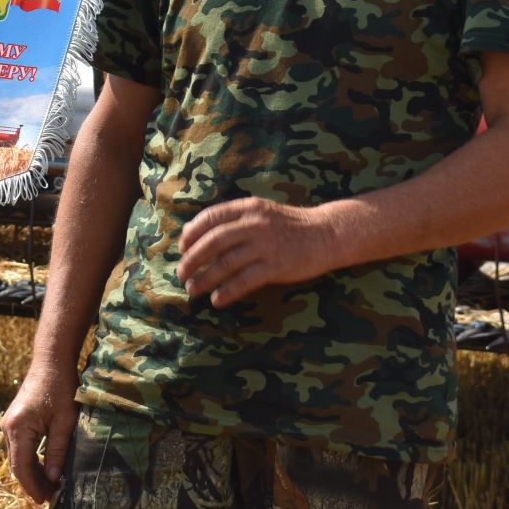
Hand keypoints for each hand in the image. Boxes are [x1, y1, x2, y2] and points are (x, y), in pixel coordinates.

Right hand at [0, 366, 76, 502]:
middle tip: (52, 498)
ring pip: (18, 457)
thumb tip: (54, 479)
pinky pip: (20, 447)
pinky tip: (46, 467)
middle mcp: (8, 428)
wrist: (50, 361)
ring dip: (32, 473)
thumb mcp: (65, 422)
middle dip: (33, 483)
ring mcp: (9, 424)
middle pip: (17, 465)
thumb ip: (57, 451)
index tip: (46, 502)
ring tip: (51, 486)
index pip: (22, 468)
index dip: (33, 487)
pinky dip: (31, 460)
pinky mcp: (14, 420)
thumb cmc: (61, 388)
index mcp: (18, 429)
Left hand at [176, 198, 340, 306]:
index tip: (182, 248)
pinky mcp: (276, 266)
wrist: (327, 234)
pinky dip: (227, 292)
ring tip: (193, 290)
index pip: (209, 218)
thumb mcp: (262, 212)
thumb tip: (201, 237)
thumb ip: (236, 220)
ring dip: (205, 279)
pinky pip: (244, 281)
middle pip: (212, 242)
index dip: (191, 234)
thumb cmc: (290, 225)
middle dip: (192, 260)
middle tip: (181, 274)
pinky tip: (217, 300)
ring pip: (225, 264)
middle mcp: (253, 224)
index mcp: (247, 208)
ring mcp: (265, 245)